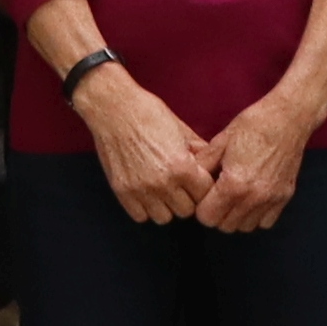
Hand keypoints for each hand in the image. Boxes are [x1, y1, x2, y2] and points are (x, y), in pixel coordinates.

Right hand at [72, 62, 216, 224]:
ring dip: (166, 205)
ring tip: (162, 189)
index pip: (205, 194)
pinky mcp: (122, 192)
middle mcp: (163, 184)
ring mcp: (141, 190)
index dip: (203, 186)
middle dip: (187, 197)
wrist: (113, 108)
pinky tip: (146, 191)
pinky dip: (145, 207)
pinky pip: (141, 216)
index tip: (197, 179)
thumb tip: (213, 165)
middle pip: (187, 210)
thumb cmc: (149, 113)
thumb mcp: (181, 129)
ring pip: (164, 217)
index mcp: (182, 167)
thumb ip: (200, 151)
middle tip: (180, 184)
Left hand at [198, 84, 318, 231]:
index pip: (207, 217)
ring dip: (236, 216)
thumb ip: (203, 165)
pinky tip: (251, 198)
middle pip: (225, 226)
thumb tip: (189, 179)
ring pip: (245, 227)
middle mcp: (254, 197)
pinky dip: (256, 215)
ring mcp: (271, 199)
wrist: (289, 118)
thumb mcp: (220, 141)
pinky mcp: (284, 197)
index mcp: (234, 184)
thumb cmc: (253, 125)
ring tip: (234, 196)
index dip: (201, 207)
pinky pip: (265, 222)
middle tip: (217, 195)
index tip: (204, 195)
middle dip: (217, 213)